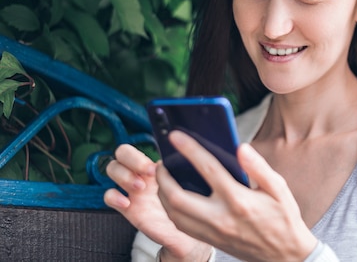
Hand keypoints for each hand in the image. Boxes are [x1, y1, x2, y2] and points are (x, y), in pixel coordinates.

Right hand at [104, 144, 211, 260]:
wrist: (201, 229)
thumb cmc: (207, 199)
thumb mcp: (211, 180)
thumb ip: (213, 164)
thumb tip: (234, 147)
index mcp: (165, 160)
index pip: (146, 140)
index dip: (154, 141)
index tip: (163, 153)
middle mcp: (146, 170)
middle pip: (123, 151)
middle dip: (132, 158)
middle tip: (149, 170)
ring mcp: (134, 187)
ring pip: (113, 169)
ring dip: (123, 175)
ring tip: (141, 186)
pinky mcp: (129, 206)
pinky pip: (109, 196)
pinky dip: (113, 196)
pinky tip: (127, 202)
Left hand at [156, 130, 317, 261]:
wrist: (284, 255)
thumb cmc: (283, 217)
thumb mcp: (279, 188)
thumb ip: (259, 167)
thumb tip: (241, 147)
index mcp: (239, 200)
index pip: (208, 169)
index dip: (190, 149)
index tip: (176, 136)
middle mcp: (221, 217)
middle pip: (178, 197)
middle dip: (164, 177)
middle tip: (163, 162)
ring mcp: (213, 232)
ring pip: (174, 214)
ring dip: (163, 194)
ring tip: (164, 177)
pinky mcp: (210, 240)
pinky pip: (181, 225)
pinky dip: (171, 209)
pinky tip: (173, 196)